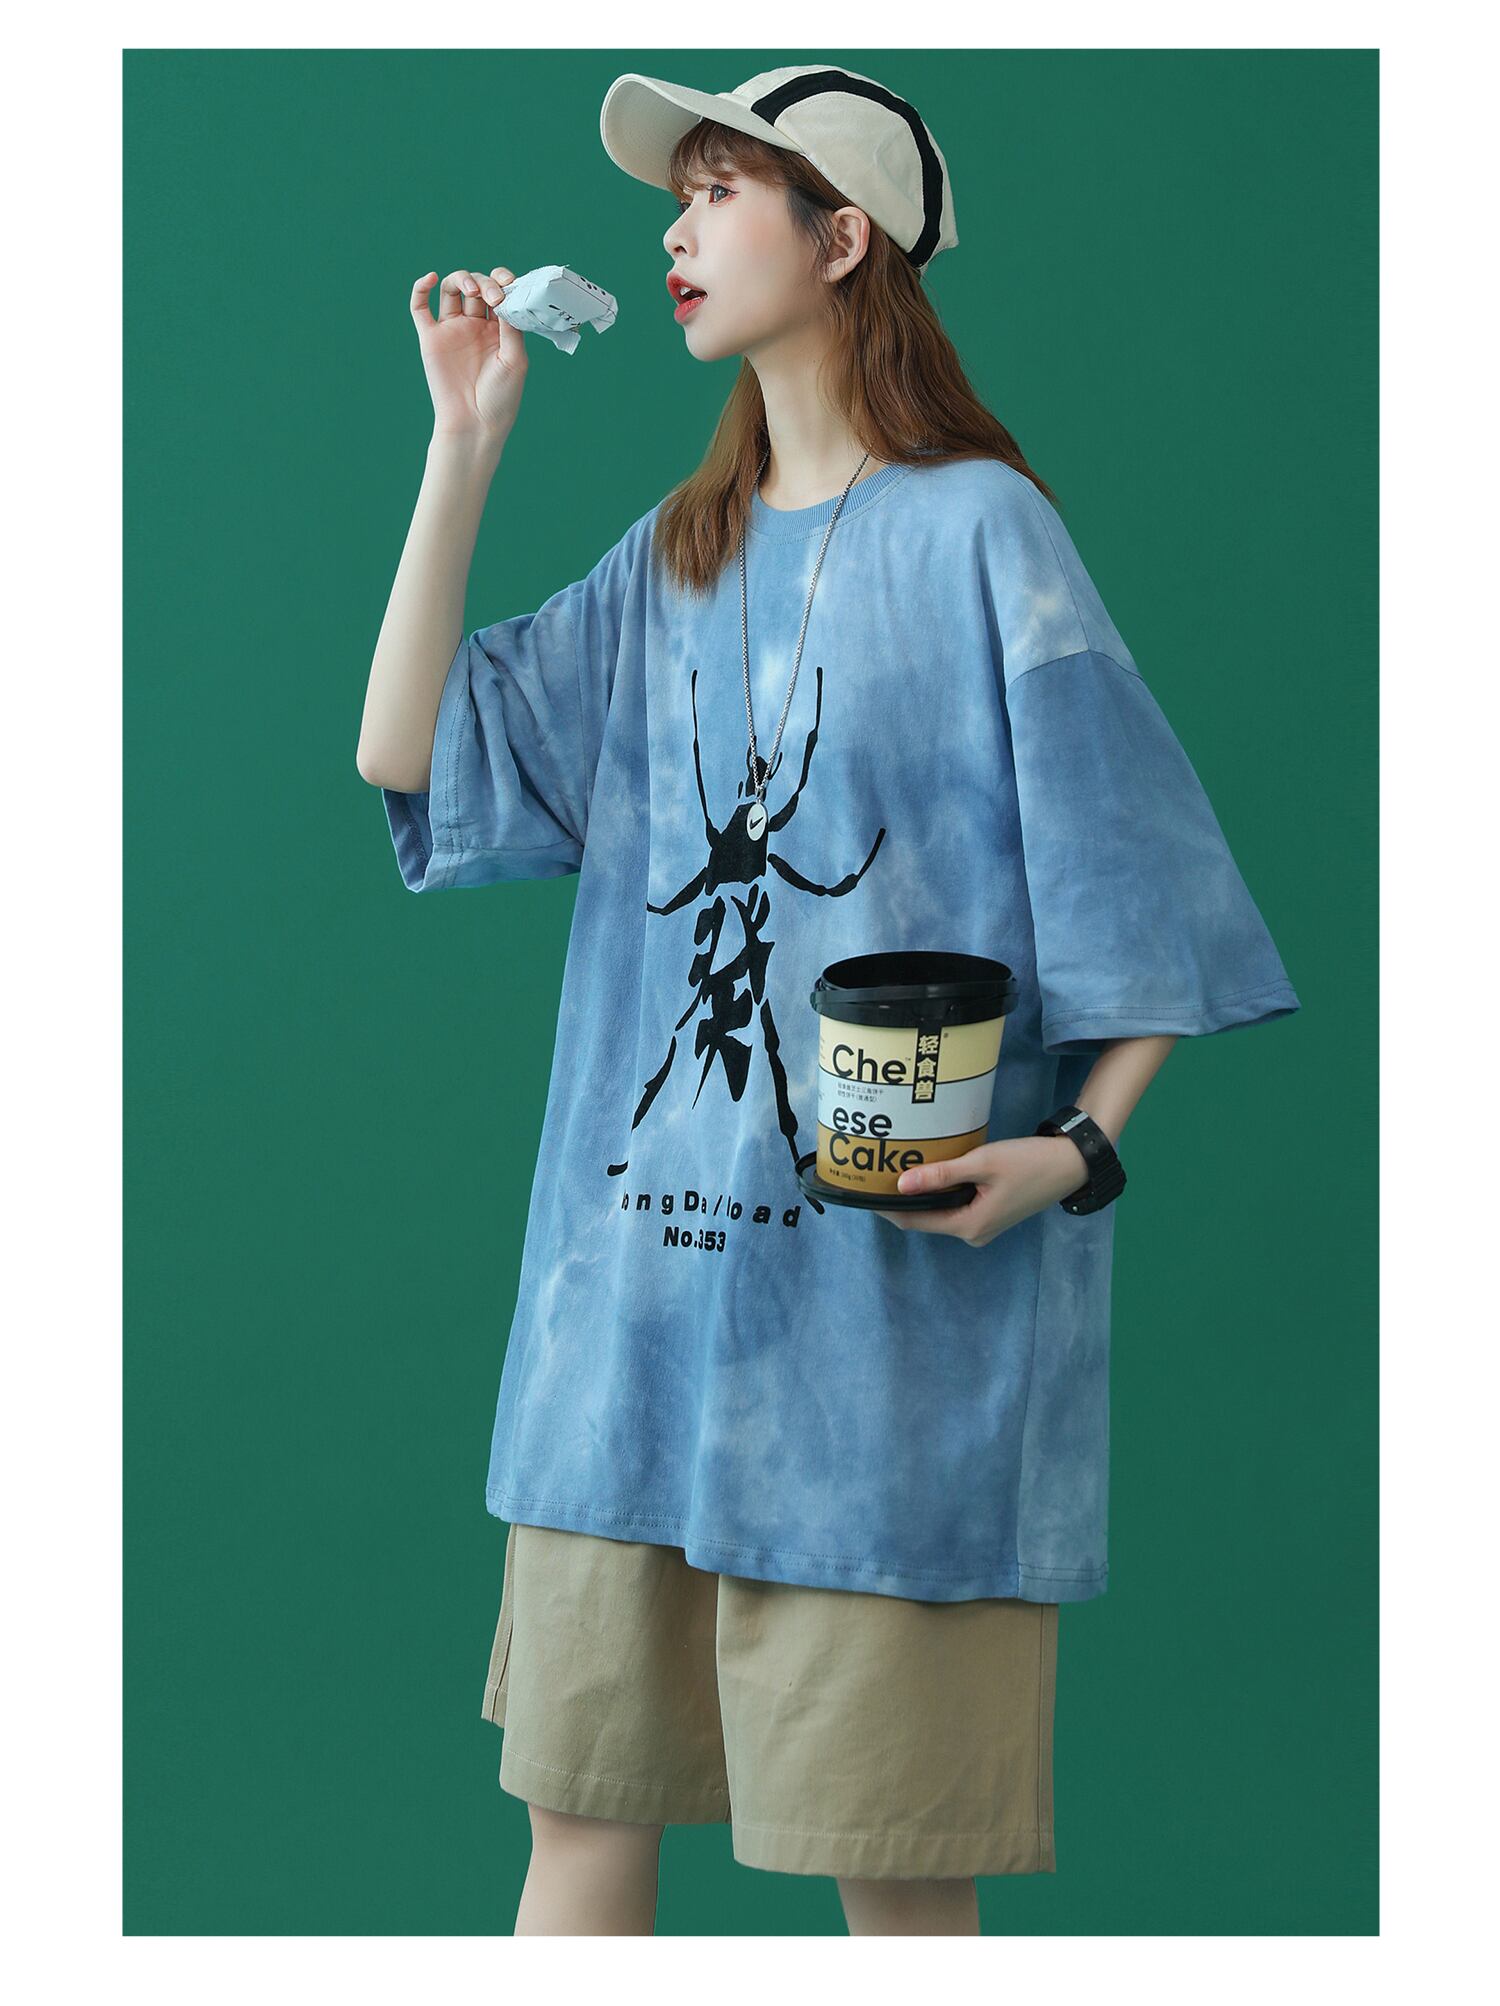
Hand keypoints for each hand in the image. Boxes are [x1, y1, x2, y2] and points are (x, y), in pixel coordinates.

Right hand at [410, 267, 528, 448]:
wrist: (475, 424)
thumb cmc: (500, 397)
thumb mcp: (516, 360)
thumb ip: (511, 327)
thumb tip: (506, 295)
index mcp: (499, 329)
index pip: (499, 291)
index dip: (502, 280)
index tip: (508, 284)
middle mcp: (475, 325)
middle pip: (477, 286)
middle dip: (486, 284)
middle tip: (494, 299)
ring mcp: (452, 330)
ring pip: (451, 289)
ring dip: (461, 280)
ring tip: (471, 291)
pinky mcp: (431, 338)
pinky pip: (419, 307)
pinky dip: (421, 288)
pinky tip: (431, 278)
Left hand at [871, 1136, 1088, 1246]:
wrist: (1070, 1165)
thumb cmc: (1029, 1163)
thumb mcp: (982, 1164)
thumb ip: (941, 1174)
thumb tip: (900, 1184)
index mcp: (969, 1226)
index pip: (914, 1221)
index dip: (886, 1208)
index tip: (862, 1192)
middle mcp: (972, 1233)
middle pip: (924, 1219)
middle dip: (900, 1201)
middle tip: (873, 1175)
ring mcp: (982, 1226)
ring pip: (939, 1213)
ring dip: (920, 1196)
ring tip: (893, 1172)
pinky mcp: (989, 1214)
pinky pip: (954, 1207)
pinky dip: (939, 1193)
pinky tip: (927, 1174)